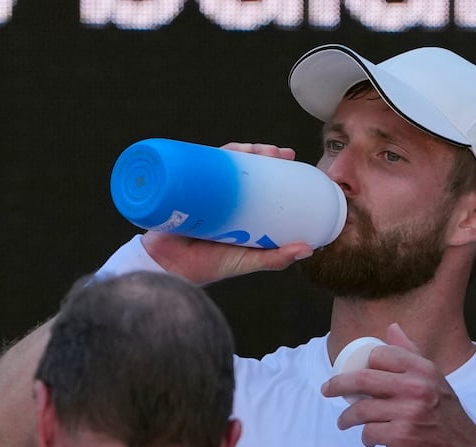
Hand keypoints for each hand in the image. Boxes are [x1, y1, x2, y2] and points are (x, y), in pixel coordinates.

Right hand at [141, 142, 314, 284]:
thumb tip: (308, 249)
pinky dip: (208, 154)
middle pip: (242, 167)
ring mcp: (202, 190)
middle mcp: (221, 197)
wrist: (167, 268)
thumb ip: (275, 258)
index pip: (258, 181)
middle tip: (279, 153)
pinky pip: (195, 165)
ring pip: (223, 163)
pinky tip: (223, 150)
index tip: (290, 158)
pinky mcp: (182, 188)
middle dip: (261, 154)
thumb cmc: (206, 267)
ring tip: (258, 151)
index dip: (274, 166)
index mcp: (238, 210)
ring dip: (242, 150)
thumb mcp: (246, 261)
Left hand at [321, 323, 475, 446]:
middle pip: (363, 379)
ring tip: (345, 422)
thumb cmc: (445, 416)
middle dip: (338, 385)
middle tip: (327, 391)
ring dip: (347, 418)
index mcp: (423, 369)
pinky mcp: (402, 436)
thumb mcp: (434, 380)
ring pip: (361, 410)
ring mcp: (409, 412)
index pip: (380, 354)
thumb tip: (391, 327)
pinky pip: (369, 432)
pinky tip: (370, 440)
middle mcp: (417, 387)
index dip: (362, 363)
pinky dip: (366, 438)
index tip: (352, 372)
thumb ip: (411, 354)